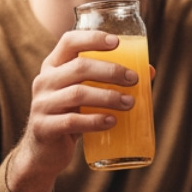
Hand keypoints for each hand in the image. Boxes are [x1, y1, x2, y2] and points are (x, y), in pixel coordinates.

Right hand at [8, 30, 138, 191]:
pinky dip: (95, 120)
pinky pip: (72, 121)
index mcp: (53, 66)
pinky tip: (111, 121)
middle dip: (110, 71)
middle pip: (79, 67)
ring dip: (108, 97)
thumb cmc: (70, 116)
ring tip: (129, 103)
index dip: (93, 38)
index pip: (69, 41)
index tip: (117, 42)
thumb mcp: (85, 95)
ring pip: (78, 94)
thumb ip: (108, 81)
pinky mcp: (44, 128)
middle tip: (134, 79)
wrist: (43, 153)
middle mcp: (44, 81)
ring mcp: (41, 105)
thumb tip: (149, 71)